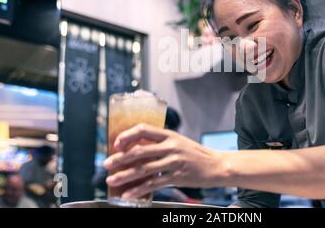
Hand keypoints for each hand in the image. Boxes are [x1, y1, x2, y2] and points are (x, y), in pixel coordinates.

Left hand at [103, 123, 226, 200]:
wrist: (217, 165)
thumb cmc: (196, 154)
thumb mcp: (179, 142)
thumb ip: (162, 144)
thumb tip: (138, 150)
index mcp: (170, 135)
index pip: (144, 129)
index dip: (127, 135)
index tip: (116, 143)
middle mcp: (171, 146)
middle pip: (139, 151)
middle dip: (120, 158)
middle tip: (107, 164)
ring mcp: (174, 162)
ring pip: (143, 169)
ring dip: (124, 175)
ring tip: (111, 180)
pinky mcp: (177, 177)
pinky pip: (153, 184)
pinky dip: (139, 190)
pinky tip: (129, 194)